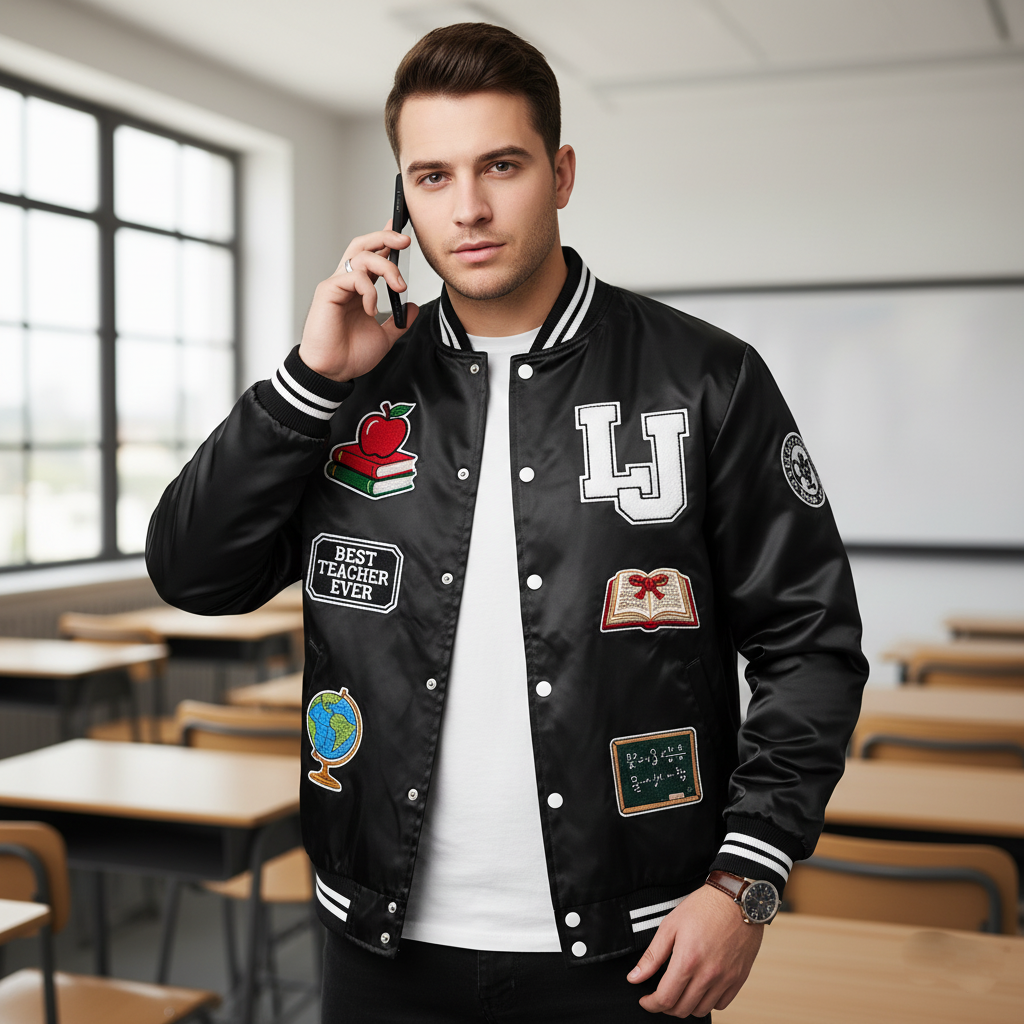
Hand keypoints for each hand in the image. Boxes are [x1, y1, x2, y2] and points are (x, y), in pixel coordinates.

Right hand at [298, 221, 418, 381]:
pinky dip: (369, 290)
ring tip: (399, 287)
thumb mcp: (384, 336)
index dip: (386, 240)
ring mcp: (336, 285)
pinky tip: (371, 309)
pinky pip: (354, 277)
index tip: (403, 234)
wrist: (333, 371)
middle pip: (363, 245)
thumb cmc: (350, 355)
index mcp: (358, 289)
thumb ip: (398, 321)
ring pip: (361, 256)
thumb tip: (412, 308)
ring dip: (386, 267)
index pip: (372, 256)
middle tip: (405, 241)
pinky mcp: (328, 292)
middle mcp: (346, 282)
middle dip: (385, 237)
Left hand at [627, 883, 762, 1016]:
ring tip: (680, 991)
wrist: (737, 899)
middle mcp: (708, 974)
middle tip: (661, 994)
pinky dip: (708, 1002)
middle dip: (666, 1006)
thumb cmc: (704, 908)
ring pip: (701, 1010)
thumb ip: (652, 956)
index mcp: (688, 960)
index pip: (665, 999)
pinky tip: (701, 988)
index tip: (646, 1000)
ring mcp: (726, 979)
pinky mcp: (739, 979)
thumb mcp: (670, 925)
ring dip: (686, 1006)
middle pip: (682, 1009)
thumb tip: (635, 977)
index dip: (651, 1004)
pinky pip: (721, 1004)